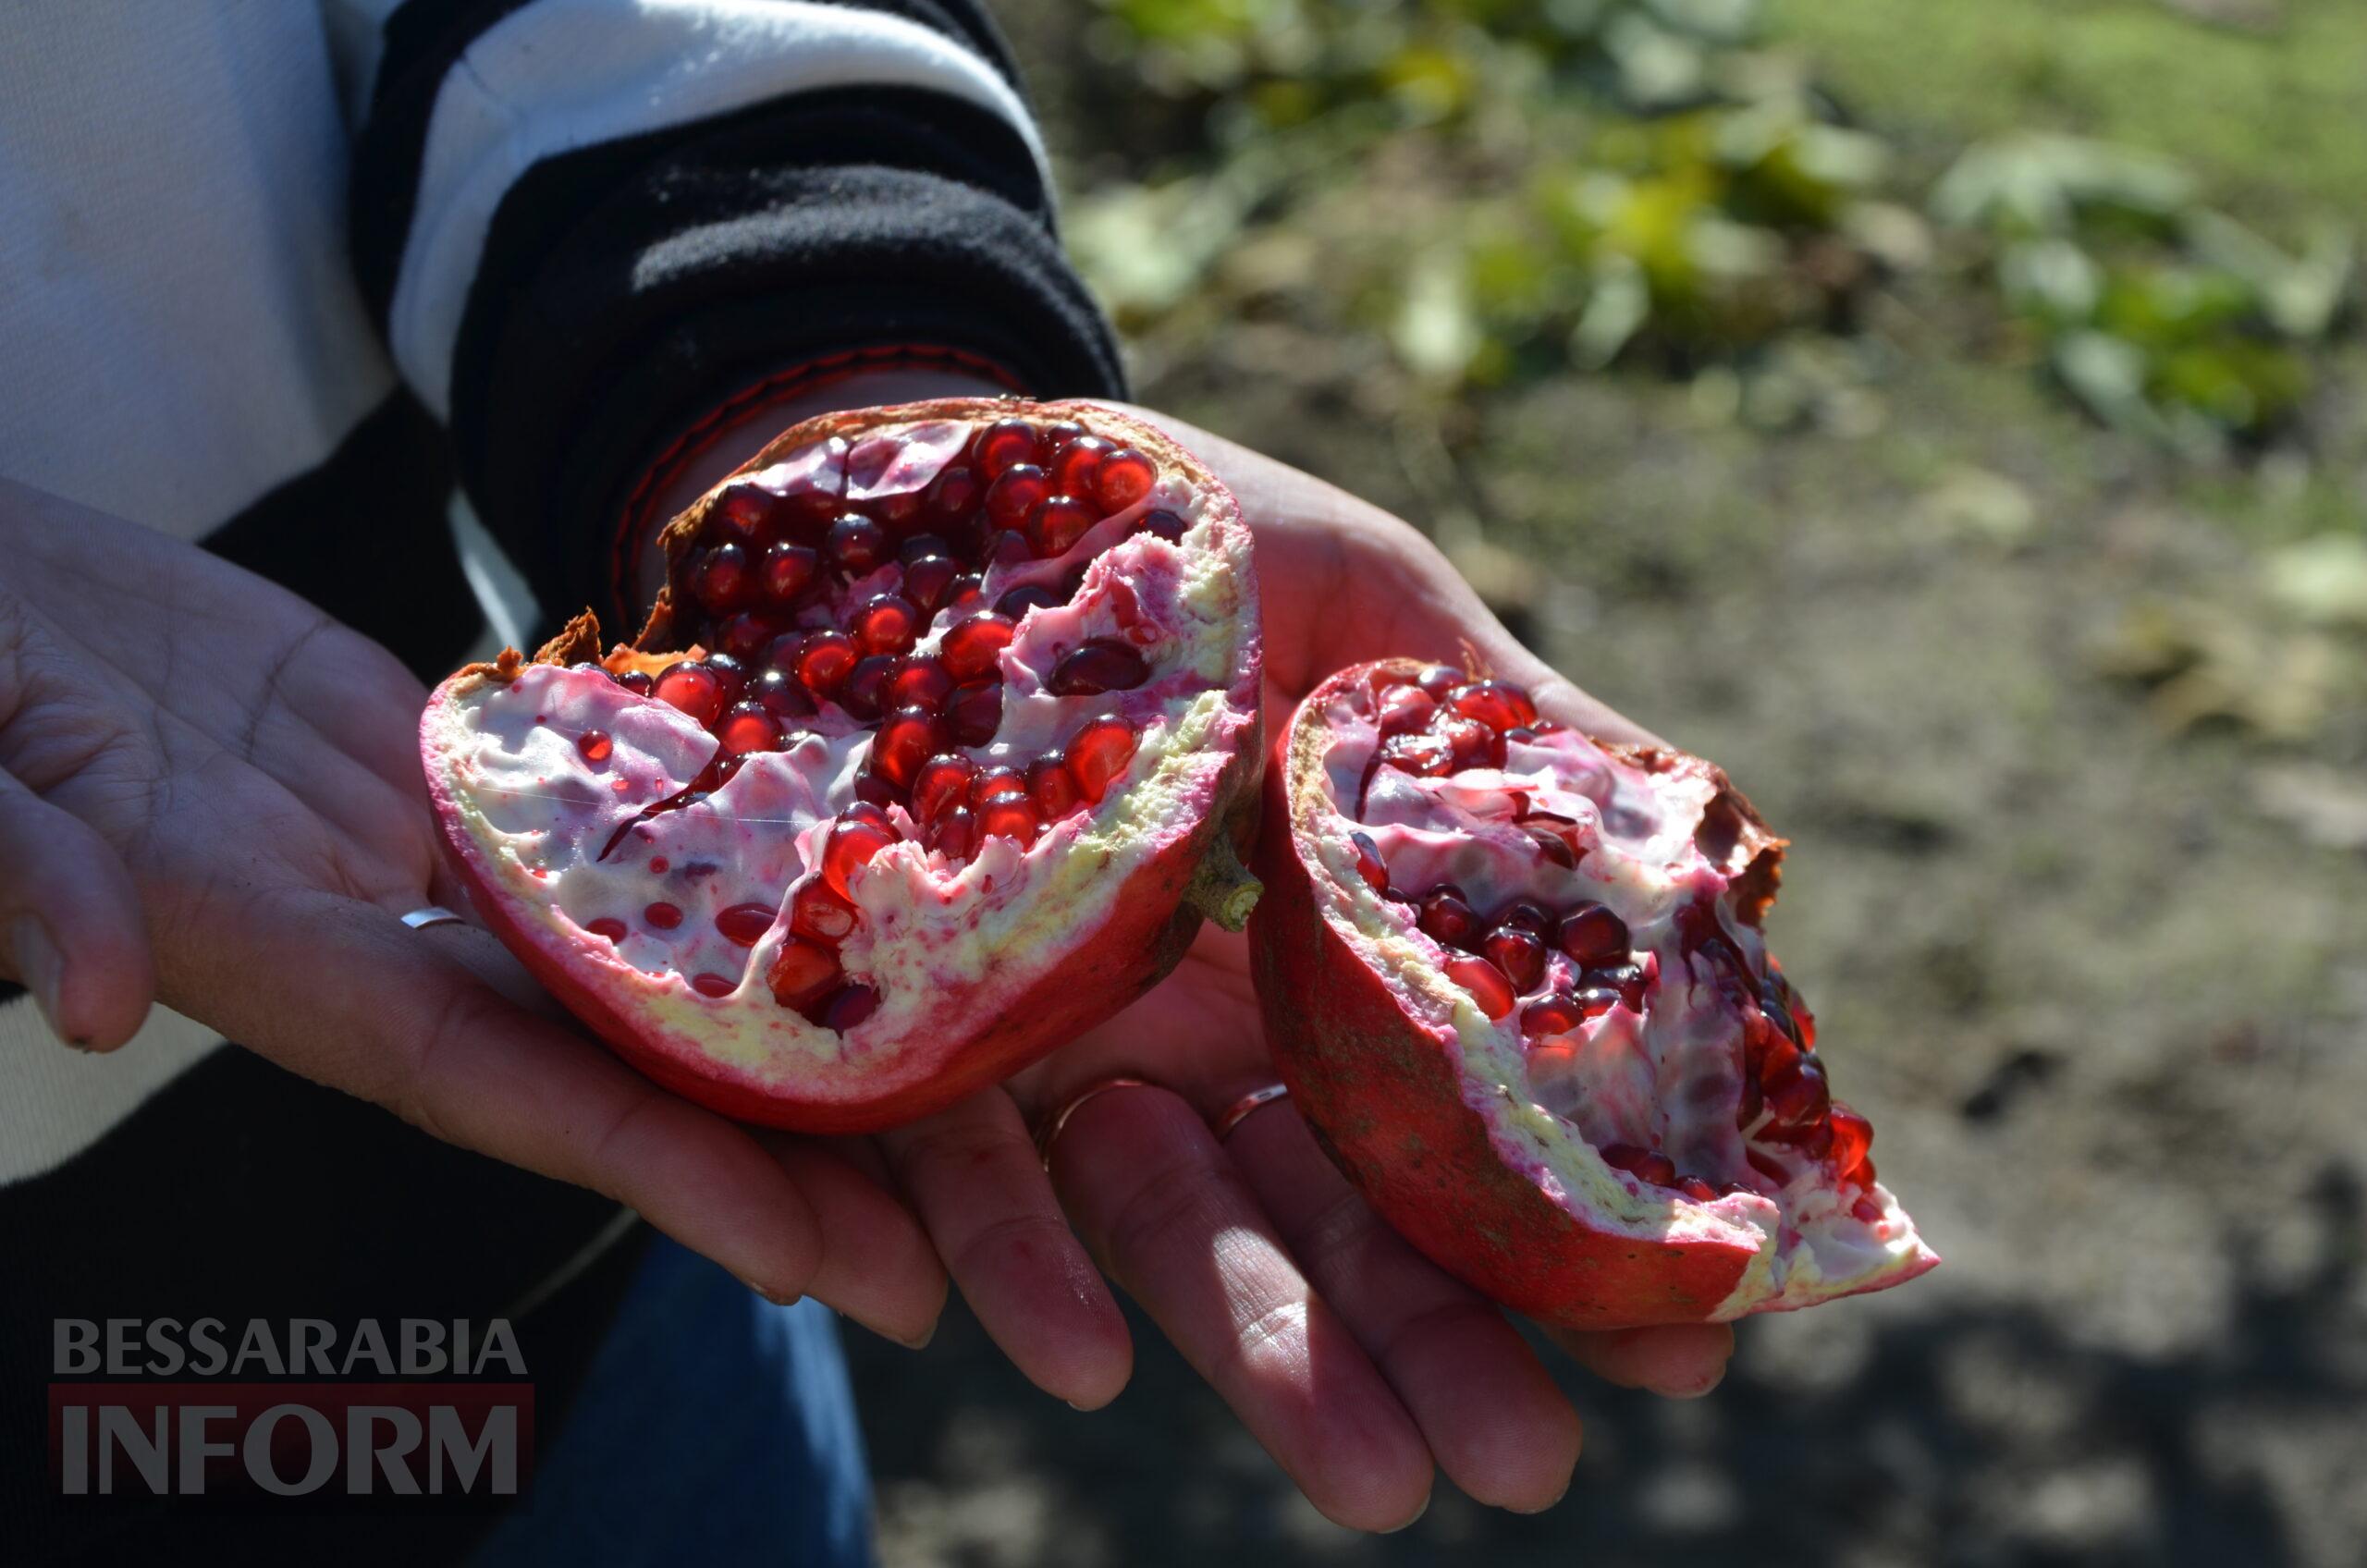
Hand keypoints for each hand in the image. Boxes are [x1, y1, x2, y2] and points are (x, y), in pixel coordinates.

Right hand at [0, 474, 973, 1350]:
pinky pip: (616, 832)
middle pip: (613, 1067)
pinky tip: (854, 897)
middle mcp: (389, 939)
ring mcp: (434, 861)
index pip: (500, 1089)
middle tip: (947, 1264)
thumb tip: (86, 1002)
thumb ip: (24, 877)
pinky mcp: (459, 771)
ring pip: (639, 968)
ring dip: (781, 1046)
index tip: (810, 1260)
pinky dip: (729, 874)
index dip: (655, 1173)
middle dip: (771, 1170)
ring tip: (950, 1111)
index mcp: (284, 960)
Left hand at [965, 412, 1736, 1528]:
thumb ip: (1509, 726)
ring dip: (1262, 1359)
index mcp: (1302, 948)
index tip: (1675, 1348)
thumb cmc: (1166, 526)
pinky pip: (948, 1169)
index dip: (1541, 1234)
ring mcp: (1045, 1040)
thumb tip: (1712, 838)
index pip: (1435, 1128)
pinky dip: (1008, 1263)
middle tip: (1526, 1470)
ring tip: (1378, 1484)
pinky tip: (1079, 1359)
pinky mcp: (889, 1031)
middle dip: (1419, 1346)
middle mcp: (1182, 1023)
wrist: (930, 469)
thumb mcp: (1369, 606)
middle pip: (1311, 1214)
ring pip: (1160, 1230)